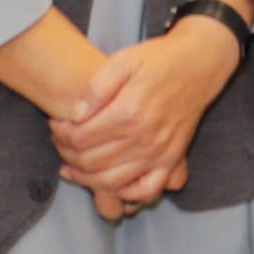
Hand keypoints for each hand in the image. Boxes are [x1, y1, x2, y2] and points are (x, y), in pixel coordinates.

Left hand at [47, 14, 237, 215]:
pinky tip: (108, 182)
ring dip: (85, 177)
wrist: (198, 66)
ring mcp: (159, 153)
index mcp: (128, 112)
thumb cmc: (157, 61)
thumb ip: (96, 86)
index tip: (55, 124)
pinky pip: (146, 191)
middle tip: (60, 143)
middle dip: (67, 154)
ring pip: (111, 181)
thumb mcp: (123, 60)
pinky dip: (124, 193)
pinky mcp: (171, 160)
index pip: (80, 138)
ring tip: (72, 164)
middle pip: (91, 162)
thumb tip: (75, 114)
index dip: (60, 134)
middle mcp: (144, 138)